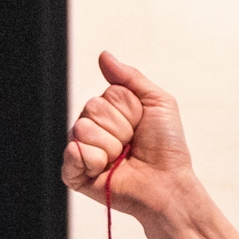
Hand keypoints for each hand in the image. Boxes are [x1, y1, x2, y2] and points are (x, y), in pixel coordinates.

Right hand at [62, 50, 200, 226]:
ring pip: (81, 130)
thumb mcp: (158, 102)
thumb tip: (104, 55)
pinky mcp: (76, 175)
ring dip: (110, 145)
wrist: (168, 182)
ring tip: (122, 157)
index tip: (141, 125)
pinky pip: (70, 156)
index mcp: (109, 112)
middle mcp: (92, 129)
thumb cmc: (166, 145)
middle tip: (132, 143)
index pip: (105, 95)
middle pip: (90, 110)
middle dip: (120, 127)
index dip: (129, 111)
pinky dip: (88, 159)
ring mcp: (83, 151)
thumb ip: (130, 77)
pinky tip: (104, 167)